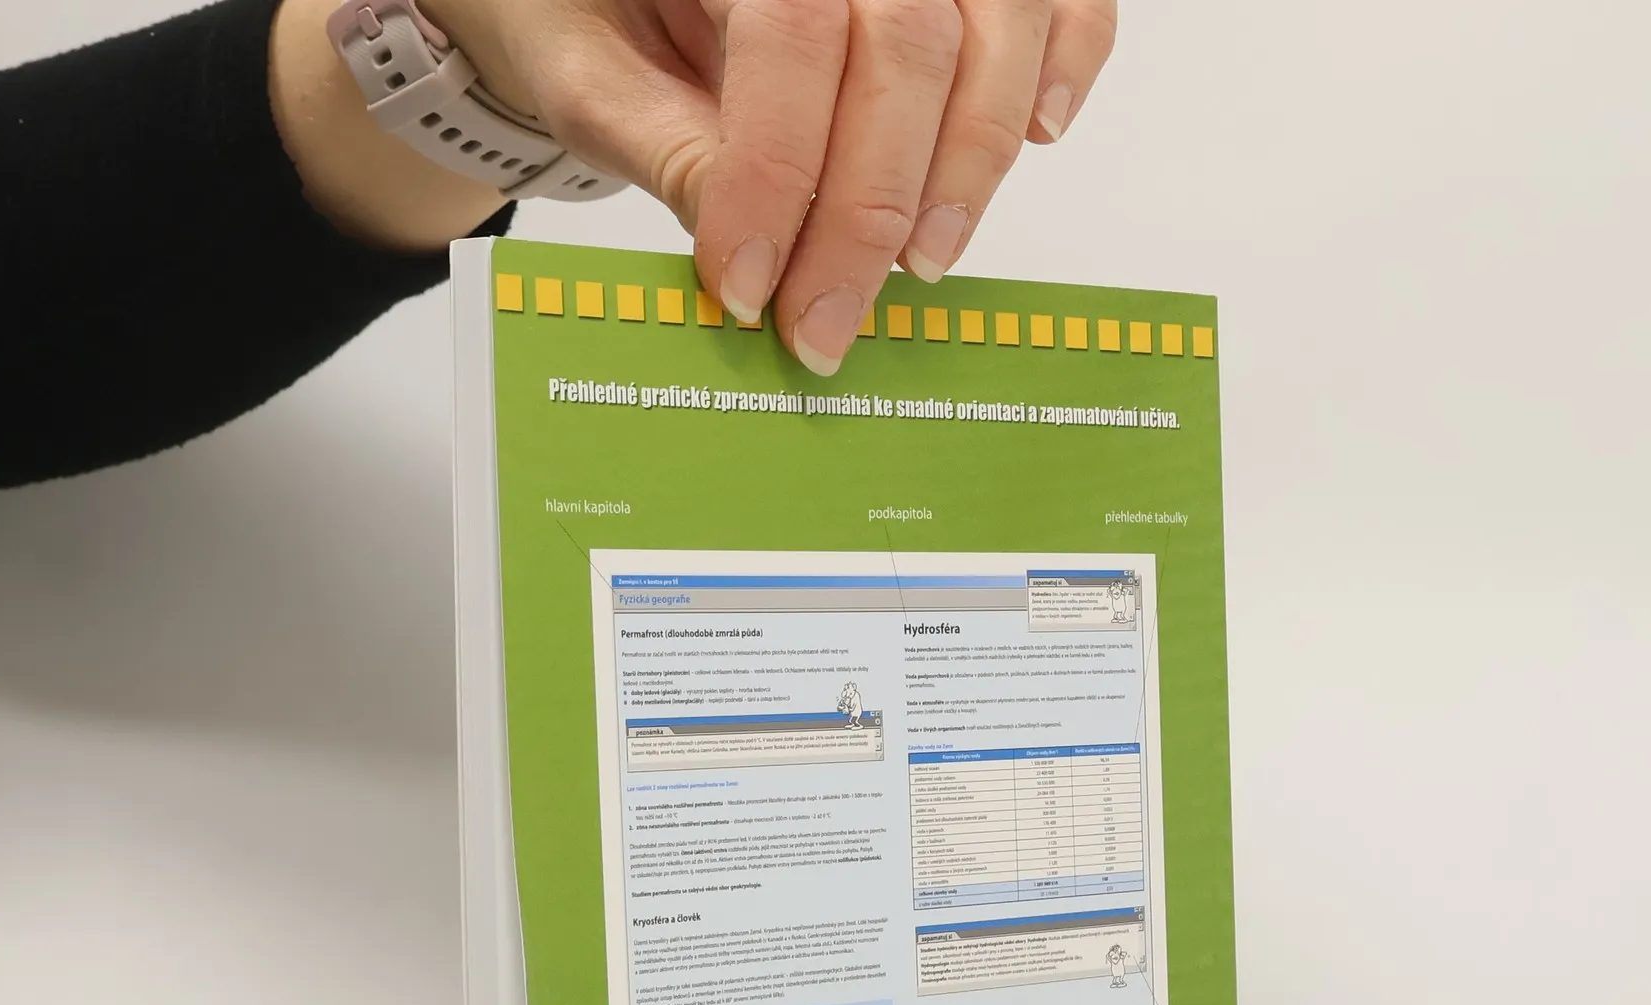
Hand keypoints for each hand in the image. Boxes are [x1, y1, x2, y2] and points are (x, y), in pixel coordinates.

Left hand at [276, 0, 1116, 376]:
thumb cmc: (585, 4)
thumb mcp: (585, 71)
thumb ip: (665, 150)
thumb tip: (750, 254)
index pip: (789, 33)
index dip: (778, 172)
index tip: (751, 287)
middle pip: (905, 40)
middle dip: (870, 208)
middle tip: (827, 326)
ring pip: (994, 24)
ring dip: (970, 160)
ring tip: (922, 267)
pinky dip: (1064, 61)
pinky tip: (1034, 138)